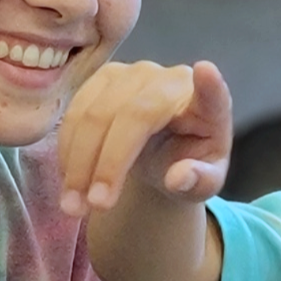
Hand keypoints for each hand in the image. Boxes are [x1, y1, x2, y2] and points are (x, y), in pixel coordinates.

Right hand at [58, 60, 231, 216]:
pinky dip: (68, 151)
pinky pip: (76, 114)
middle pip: (132, 116)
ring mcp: (134, 74)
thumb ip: (198, 182)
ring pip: (95, 114)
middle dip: (108, 164)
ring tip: (74, 206)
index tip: (206, 73)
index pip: (212, 93)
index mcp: (208, 107)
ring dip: (79, 164)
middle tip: (95, 207)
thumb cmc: (188, 165)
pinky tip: (70, 181)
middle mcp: (171, 80)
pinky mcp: (104, 78)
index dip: (209, 85)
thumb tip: (179, 177)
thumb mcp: (202, 185)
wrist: (163, 154)